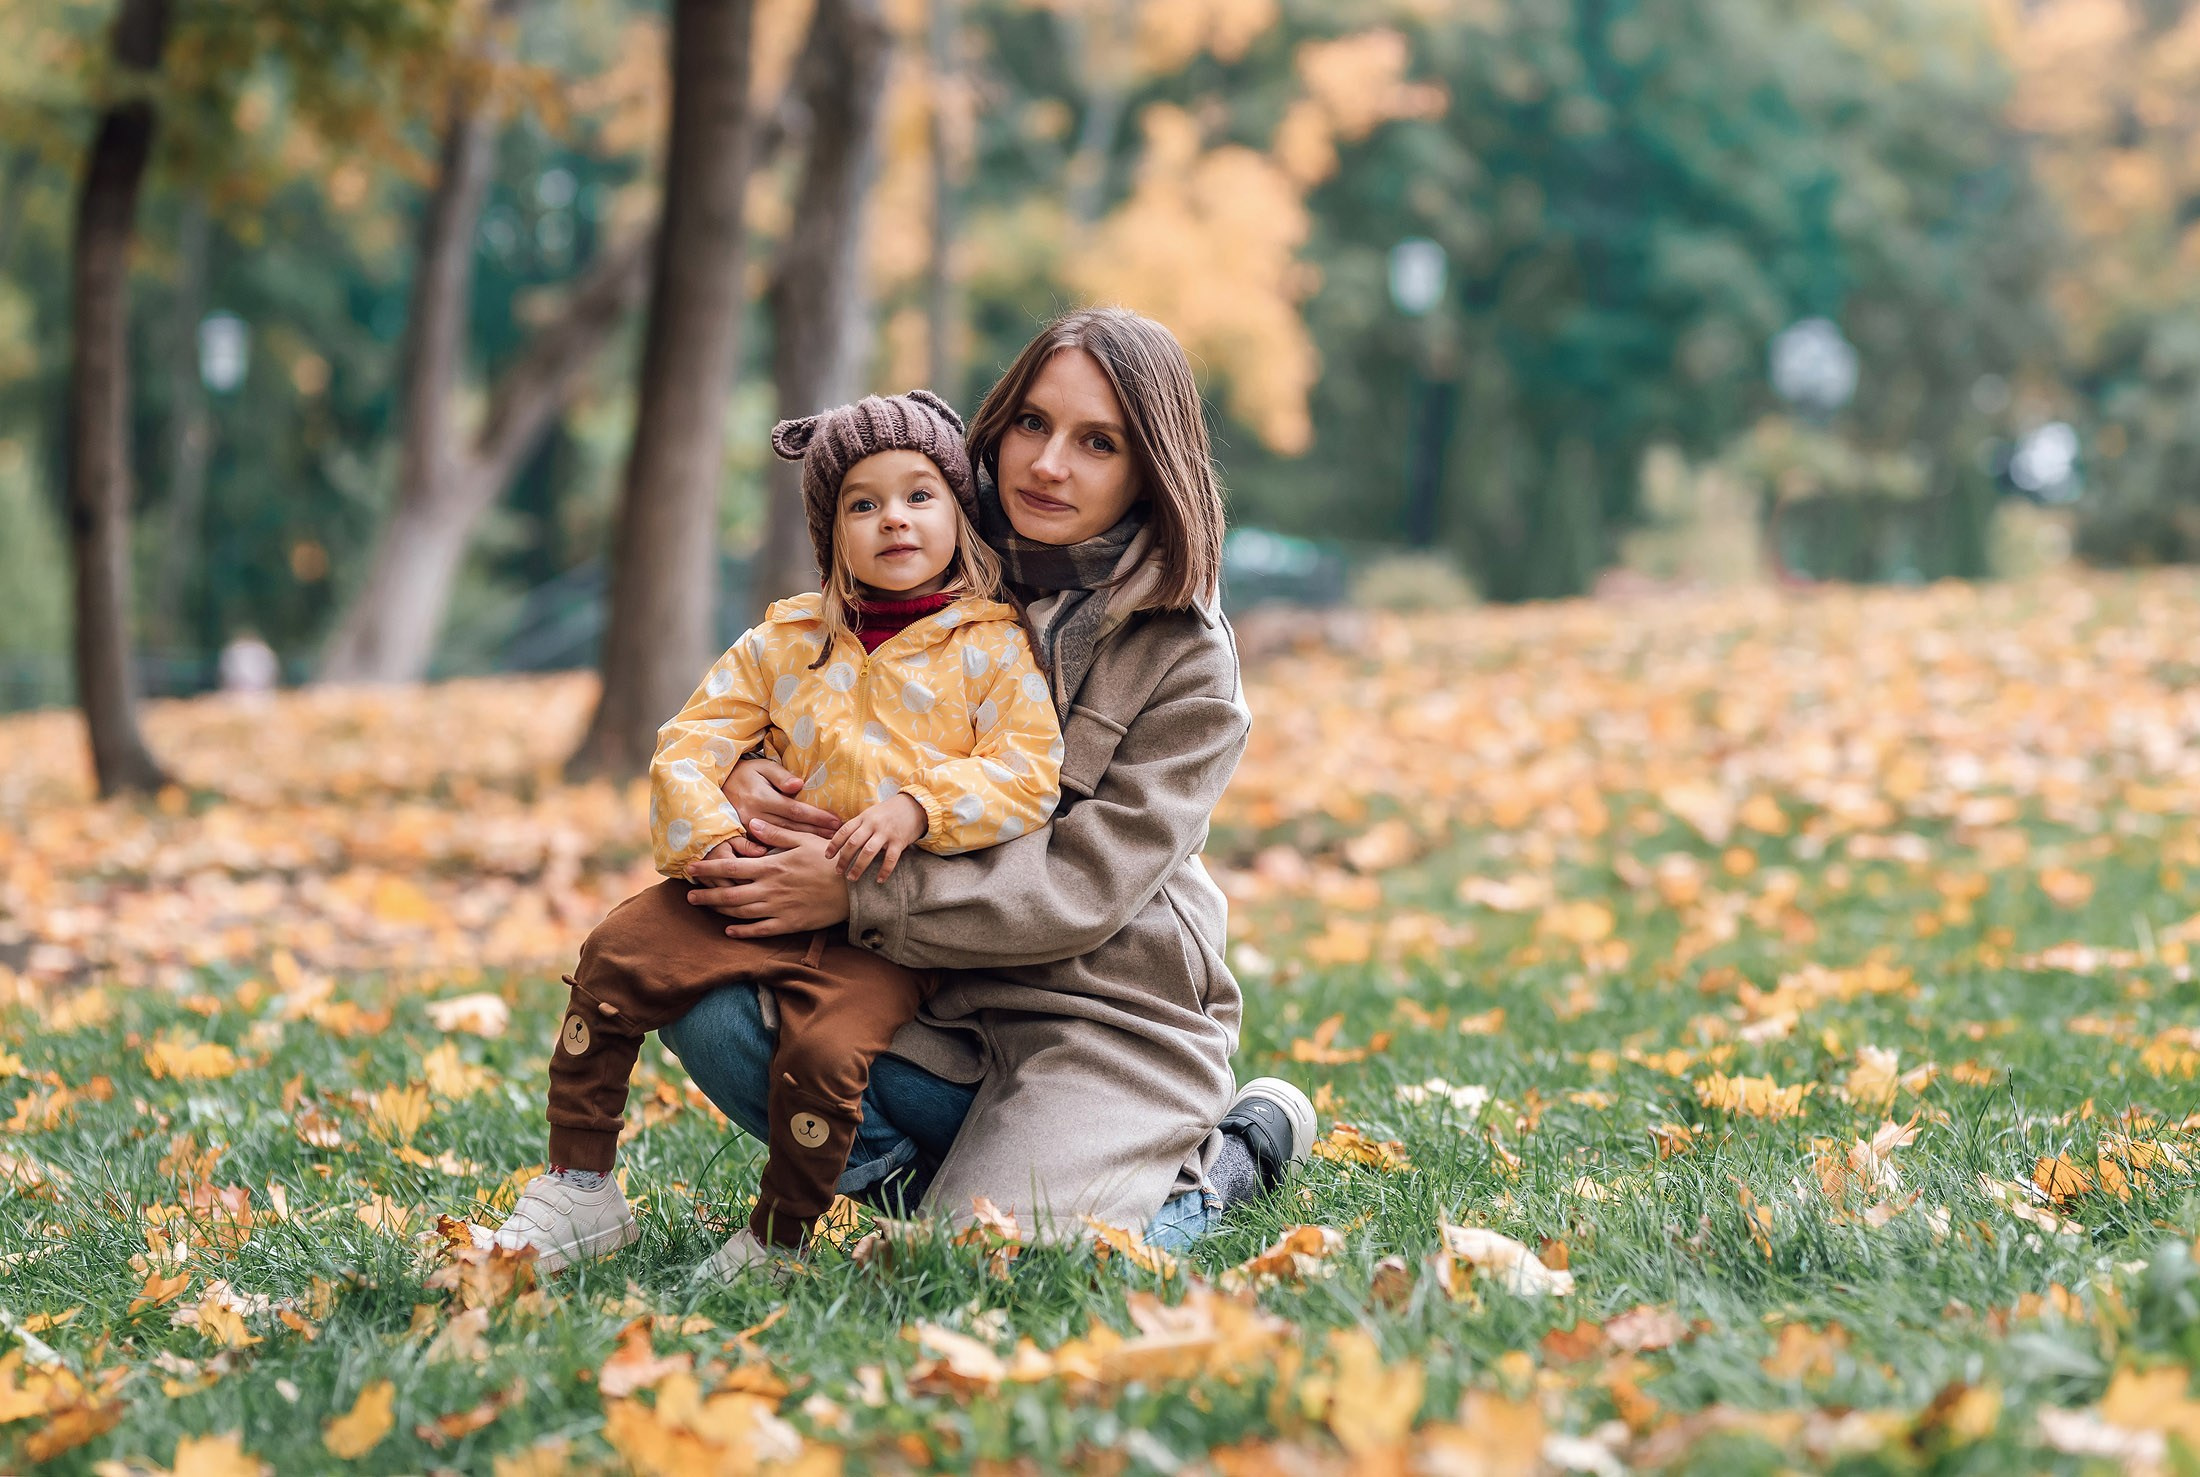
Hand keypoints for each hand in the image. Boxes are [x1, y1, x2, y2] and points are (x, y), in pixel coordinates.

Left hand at [684, 819, 852, 936]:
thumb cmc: (829, 861)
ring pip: (740, 913)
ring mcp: (778, 908)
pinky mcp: (788, 924)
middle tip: (689, 896)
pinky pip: (760, 930)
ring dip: (719, 911)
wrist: (853, 889)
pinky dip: (742, 931)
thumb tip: (753, 824)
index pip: (731, 868)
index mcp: (772, 867)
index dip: (709, 869)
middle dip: (706, 895)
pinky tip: (729, 930)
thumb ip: (777, 834)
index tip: (691, 868)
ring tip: (704, 908)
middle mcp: (770, 889)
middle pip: (729, 894)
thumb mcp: (804, 840)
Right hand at [721, 759, 840, 840]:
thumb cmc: (745, 773)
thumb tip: (798, 785)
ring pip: (782, 839)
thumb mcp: (762, 767)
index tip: (836, 821)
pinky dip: (786, 848)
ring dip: (805, 841)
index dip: (817, 817)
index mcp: (762, 798)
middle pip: (792, 828)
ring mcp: (748, 829)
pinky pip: (767, 845)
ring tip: (827, 844)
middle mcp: (755, 815)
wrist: (717, 784)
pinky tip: (801, 851)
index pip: (795, 810)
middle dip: (816, 832)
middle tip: (838, 836)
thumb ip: (780, 776)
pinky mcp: (744, 837)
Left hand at [826, 793, 926, 881]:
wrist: (915, 805)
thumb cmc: (890, 812)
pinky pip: (890, 859)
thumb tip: (843, 842)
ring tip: (852, 878)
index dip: (834, 844)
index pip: (844, 831)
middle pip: (853, 843)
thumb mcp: (872, 814)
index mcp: (864, 817)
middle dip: (844, 859)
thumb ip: (859, 826)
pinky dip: (884, 871)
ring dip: (858, 867)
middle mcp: (873, 824)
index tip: (827, 856)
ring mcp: (886, 832)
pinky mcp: (899, 841)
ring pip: (868, 852)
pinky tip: (879, 880)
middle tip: (838, 872)